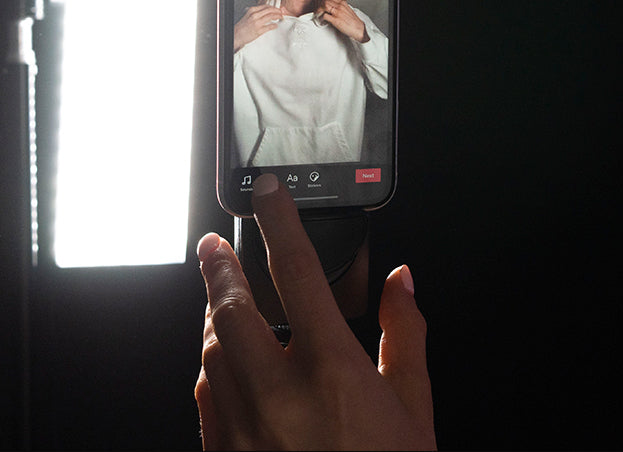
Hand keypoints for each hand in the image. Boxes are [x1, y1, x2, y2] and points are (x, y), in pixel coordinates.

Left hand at [194, 175, 435, 450]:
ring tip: (220, 302)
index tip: (266, 194)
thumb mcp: (416, 411)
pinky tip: (219, 366)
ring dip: (213, 320)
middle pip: (231, 308)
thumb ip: (407, 336)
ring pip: (210, 354)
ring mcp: (245, 431)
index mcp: (332, 370)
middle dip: (218, 268)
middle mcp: (279, 395)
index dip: (278, 221)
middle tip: (213, 245)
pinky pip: (205, 401)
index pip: (296, 271)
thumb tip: (404, 282)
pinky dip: (210, 372)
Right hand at [233, 5, 283, 50]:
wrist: (236, 35)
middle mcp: (255, 15)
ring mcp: (257, 23)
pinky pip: (269, 26)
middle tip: (281, 13)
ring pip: (271, 17)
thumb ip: (256, 12)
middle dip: (278, 11)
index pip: (266, 6)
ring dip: (278, 17)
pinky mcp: (259, 30)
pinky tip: (275, 26)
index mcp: (252, 10)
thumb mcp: (248, 16)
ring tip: (280, 18)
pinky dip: (274, 25)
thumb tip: (265, 11)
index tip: (277, 9)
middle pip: (270, 10)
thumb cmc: (242, 27)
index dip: (274, 7)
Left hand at [318, 0, 366, 42]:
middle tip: (319, 10)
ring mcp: (337, 13)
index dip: (325, 2)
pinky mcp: (335, 20)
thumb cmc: (354, 22)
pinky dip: (321, 17)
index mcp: (343, 3)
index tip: (323, 6)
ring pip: (324, 6)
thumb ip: (341, 7)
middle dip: (320, 5)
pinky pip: (324, 16)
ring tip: (319, 14)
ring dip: (319, 10)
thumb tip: (333, 8)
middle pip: (325, 1)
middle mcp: (340, 6)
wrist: (359, 29)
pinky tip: (322, 20)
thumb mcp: (348, 10)